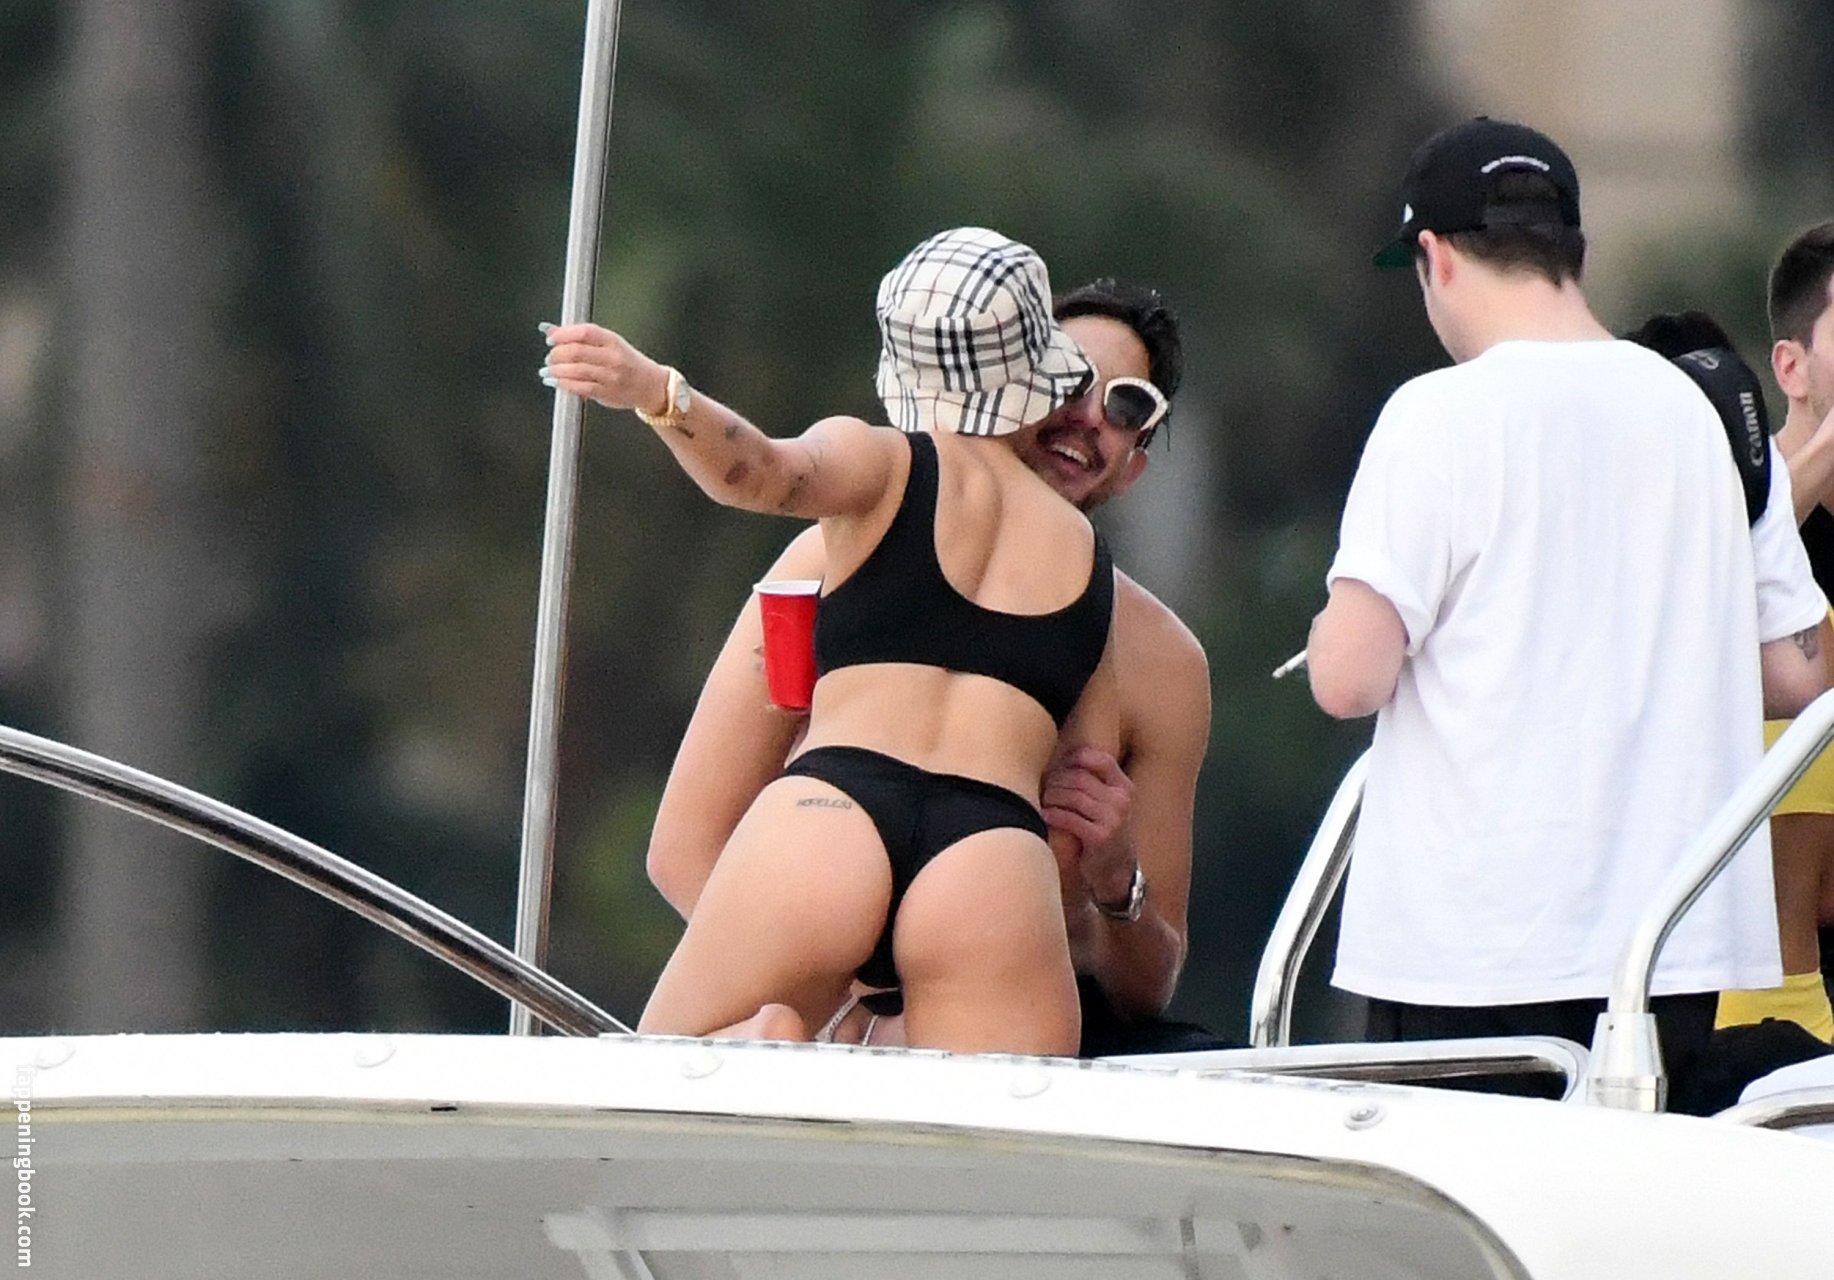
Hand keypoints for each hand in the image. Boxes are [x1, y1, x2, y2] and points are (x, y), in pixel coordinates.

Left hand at [540, 322, 668, 413]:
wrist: (650, 386)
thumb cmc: (627, 363)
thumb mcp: (608, 343)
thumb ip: (579, 337)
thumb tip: (549, 329)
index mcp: (612, 340)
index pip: (585, 332)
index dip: (563, 334)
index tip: (550, 338)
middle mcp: (612, 357)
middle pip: (577, 352)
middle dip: (557, 355)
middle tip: (550, 358)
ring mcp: (610, 376)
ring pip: (576, 371)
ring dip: (557, 371)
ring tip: (548, 371)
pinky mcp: (606, 393)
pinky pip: (581, 388)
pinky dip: (564, 384)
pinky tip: (556, 382)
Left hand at [1040, 745, 1136, 905]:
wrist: (1117, 870)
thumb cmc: (1105, 831)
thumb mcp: (1108, 804)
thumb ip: (1093, 783)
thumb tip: (1059, 758)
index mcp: (1123, 787)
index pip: (1100, 759)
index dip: (1076, 758)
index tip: (1060, 765)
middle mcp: (1121, 800)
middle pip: (1079, 777)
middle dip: (1056, 780)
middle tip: (1045, 787)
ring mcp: (1112, 819)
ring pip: (1072, 796)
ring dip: (1051, 797)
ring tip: (1044, 801)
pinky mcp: (1099, 837)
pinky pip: (1069, 818)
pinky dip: (1052, 815)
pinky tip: (1045, 817)